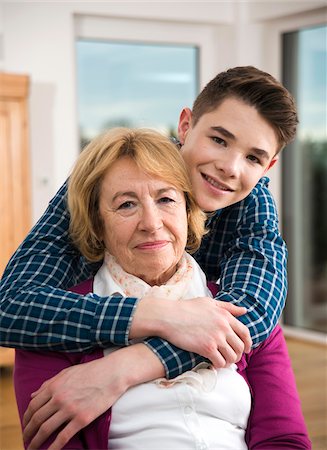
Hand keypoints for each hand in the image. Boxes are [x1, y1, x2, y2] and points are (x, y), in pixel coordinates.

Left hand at [23, 344, 162, 449]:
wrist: (113, 373)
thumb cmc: (91, 371)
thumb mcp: (67, 372)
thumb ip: (49, 383)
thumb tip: (33, 395)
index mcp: (54, 386)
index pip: (33, 406)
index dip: (26, 418)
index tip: (25, 425)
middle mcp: (59, 398)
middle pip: (36, 419)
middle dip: (28, 432)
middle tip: (25, 440)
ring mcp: (70, 409)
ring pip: (46, 430)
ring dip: (35, 442)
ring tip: (31, 448)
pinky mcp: (82, 418)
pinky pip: (63, 437)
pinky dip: (53, 448)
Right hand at [131, 296, 251, 367]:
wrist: (169, 316)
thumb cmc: (186, 308)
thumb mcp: (209, 302)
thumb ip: (228, 307)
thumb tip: (244, 310)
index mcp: (225, 315)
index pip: (245, 332)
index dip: (248, 343)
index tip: (246, 349)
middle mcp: (224, 327)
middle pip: (240, 346)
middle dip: (238, 355)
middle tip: (232, 358)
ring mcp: (216, 338)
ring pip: (232, 356)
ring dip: (229, 362)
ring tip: (222, 362)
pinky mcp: (207, 348)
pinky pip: (220, 362)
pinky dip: (219, 365)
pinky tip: (213, 364)